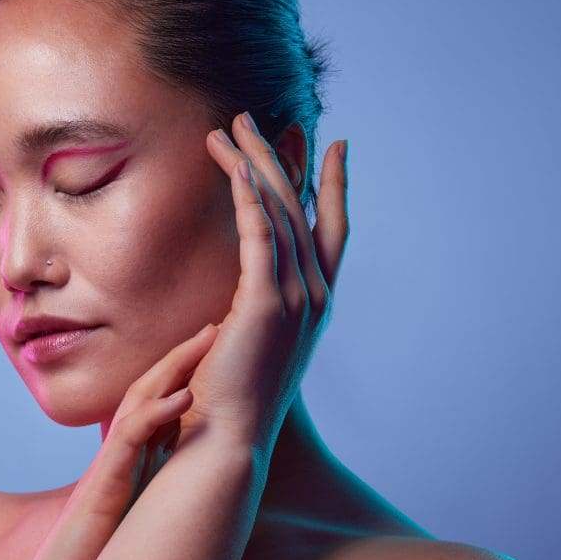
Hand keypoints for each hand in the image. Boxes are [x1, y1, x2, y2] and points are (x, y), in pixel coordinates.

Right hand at [0, 324, 219, 559]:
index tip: (212, 345)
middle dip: (181, 355)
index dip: (183, 370)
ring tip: (206, 340)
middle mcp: (118, 451)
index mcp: (129, 456)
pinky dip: (159, 414)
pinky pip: (132, 438)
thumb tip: (179, 462)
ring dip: (174, 368)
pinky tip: (186, 397)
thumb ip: (149, 477)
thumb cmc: (97, 552)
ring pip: (139, 401)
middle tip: (213, 325)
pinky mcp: (105, 481)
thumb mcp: (132, 504)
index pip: (156, 400)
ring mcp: (110, 462)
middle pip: (148, 387)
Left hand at [178, 111, 349, 452]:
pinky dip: (246, 193)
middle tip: (253, 117)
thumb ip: (254, 312)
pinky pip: (258, 232)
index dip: (334, 184)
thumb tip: (235, 299)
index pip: (331, 230)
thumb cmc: (231, 397)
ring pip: (278, 211)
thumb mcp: (251, 344)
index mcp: (315, 304)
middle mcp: (315, 296)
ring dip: (252, 164)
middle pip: (301, 208)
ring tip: (226, 126)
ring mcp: (295, 299)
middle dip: (278, 158)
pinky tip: (230, 164)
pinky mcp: (264, 304)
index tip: (334, 145)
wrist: (229, 441)